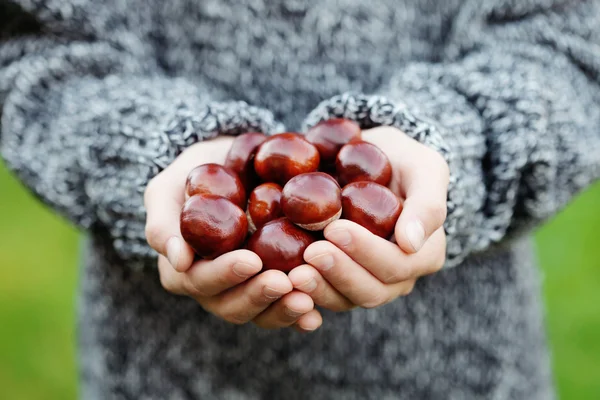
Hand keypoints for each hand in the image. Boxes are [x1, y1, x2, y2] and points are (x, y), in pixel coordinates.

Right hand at [144, 136, 321, 330]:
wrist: (231, 167)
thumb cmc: (192, 177)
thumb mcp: (167, 191)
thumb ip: (164, 223)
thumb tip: (180, 260)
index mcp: (183, 271)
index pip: (201, 280)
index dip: (225, 274)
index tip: (251, 260)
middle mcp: (213, 288)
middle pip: (231, 305)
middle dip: (258, 295)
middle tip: (285, 282)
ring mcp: (243, 290)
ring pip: (259, 313)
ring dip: (282, 310)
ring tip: (306, 300)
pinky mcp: (271, 286)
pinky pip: (283, 308)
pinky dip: (298, 316)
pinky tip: (316, 316)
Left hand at [289, 126, 448, 310]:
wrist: (368, 160)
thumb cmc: (403, 160)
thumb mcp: (425, 168)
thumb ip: (427, 204)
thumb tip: (410, 243)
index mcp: (424, 254)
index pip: (397, 264)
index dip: (366, 252)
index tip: (334, 229)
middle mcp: (398, 277)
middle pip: (371, 291)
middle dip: (339, 273)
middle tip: (310, 252)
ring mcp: (367, 281)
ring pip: (345, 299)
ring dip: (319, 289)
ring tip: (293, 274)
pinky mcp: (337, 279)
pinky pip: (323, 295)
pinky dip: (303, 293)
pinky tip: (284, 279)